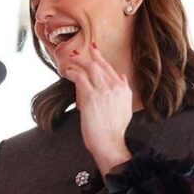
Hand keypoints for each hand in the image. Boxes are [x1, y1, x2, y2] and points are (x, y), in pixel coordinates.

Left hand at [62, 42, 133, 175]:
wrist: (109, 142)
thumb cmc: (114, 130)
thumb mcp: (126, 107)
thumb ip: (124, 91)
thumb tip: (122, 77)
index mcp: (123, 89)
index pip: (110, 69)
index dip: (100, 58)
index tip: (93, 51)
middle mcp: (115, 86)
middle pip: (99, 65)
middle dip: (87, 56)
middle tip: (76, 53)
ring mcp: (103, 90)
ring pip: (89, 68)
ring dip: (77, 62)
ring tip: (69, 59)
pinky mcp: (90, 96)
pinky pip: (80, 77)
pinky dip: (72, 72)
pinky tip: (67, 72)